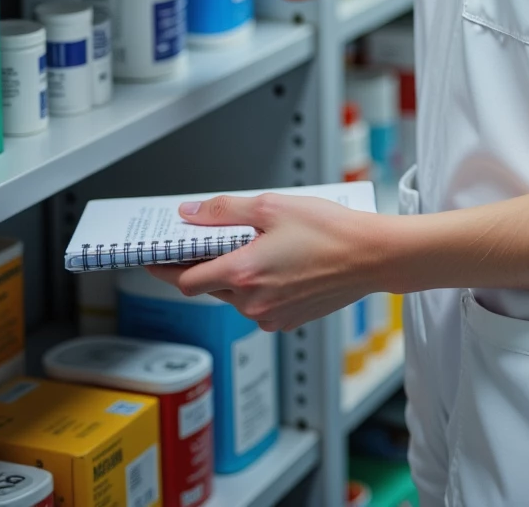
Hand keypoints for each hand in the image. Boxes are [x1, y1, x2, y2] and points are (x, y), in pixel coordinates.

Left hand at [147, 193, 392, 330]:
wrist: (372, 257)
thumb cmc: (330, 230)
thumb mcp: (272, 206)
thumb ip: (223, 211)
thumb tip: (189, 214)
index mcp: (243, 273)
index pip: (185, 281)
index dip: (167, 267)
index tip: (156, 257)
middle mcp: (252, 303)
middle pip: (209, 288)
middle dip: (207, 265)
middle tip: (216, 239)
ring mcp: (270, 317)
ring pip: (233, 298)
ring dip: (235, 275)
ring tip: (259, 246)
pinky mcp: (287, 322)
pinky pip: (258, 307)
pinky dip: (258, 288)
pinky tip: (279, 264)